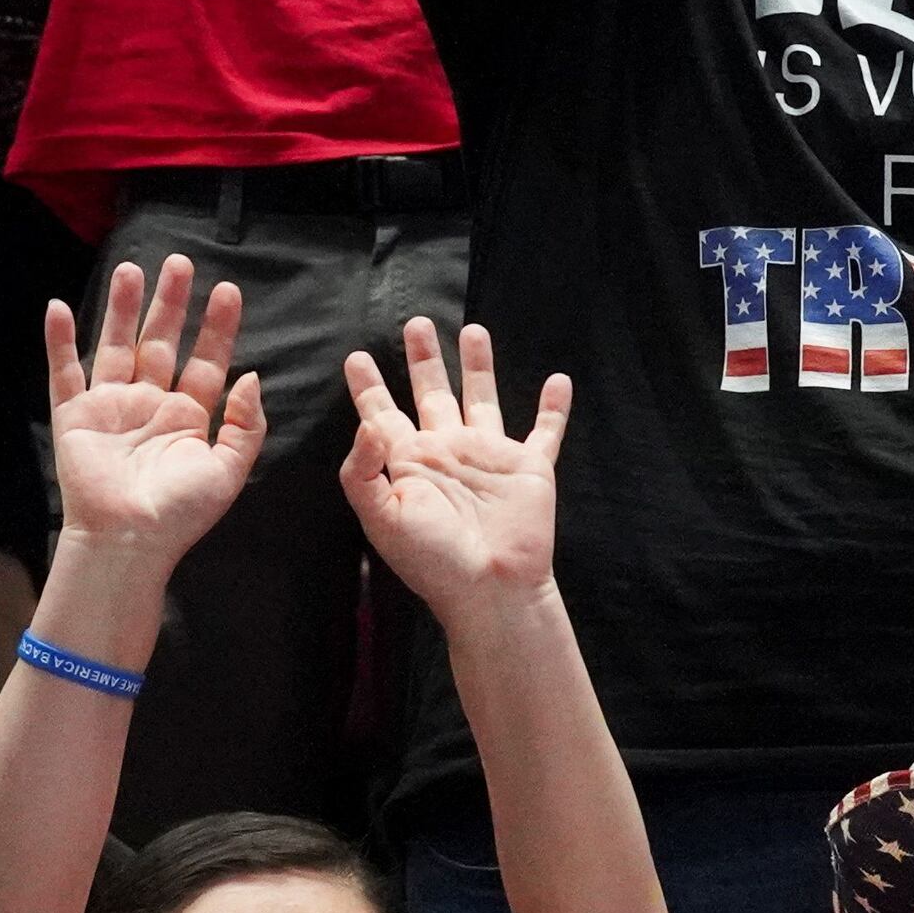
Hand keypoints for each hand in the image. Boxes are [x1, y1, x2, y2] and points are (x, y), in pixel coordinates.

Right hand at [44, 257, 265, 562]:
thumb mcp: (228, 471)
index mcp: (187, 417)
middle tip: (180, 262)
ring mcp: (111, 407)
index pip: (205, 361)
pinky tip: (58, 307)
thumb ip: (246, 425)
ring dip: (122, 308)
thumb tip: (253, 375)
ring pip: (116, 346)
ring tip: (130, 268)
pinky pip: (64, 373)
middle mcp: (149, 404)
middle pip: (161, 341)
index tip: (227, 290)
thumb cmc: (180, 514)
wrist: (128, 542)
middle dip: (170, 303)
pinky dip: (60, 342)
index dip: (216, 327)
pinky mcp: (75, 417)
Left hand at [338, 317, 568, 617]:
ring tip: (473, 329)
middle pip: (432, 393)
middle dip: (422, 359)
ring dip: (478, 366)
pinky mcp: (528, 468)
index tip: (355, 356)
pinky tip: (559, 381)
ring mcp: (488, 457)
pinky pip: (544, 432)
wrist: (489, 589)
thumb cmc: (431, 560)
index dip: (368, 387)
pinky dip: (553, 408)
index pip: (382, 415)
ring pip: (483, 399)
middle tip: (415, 323)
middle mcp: (447, 452)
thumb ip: (363, 469)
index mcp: (409, 463)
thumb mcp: (381, 517)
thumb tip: (368, 423)